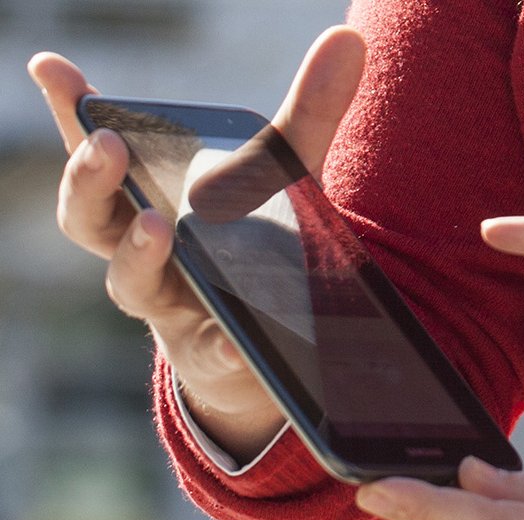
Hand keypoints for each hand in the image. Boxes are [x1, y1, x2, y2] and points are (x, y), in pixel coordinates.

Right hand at [27, 27, 365, 461]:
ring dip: (137, 252)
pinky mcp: (207, 353)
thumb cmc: (253, 248)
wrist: (263, 348)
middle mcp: (143, 248)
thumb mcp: (288, 178)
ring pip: (128, 281)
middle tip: (105, 143)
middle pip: (89, 216)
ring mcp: (170, 303)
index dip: (72, 110)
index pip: (100, 149)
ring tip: (159, 226)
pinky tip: (236, 340)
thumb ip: (311, 114)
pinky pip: (206, 349)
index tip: (53, 68)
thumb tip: (348, 39)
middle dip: (88, 177)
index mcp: (149, 198)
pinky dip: (221, 344)